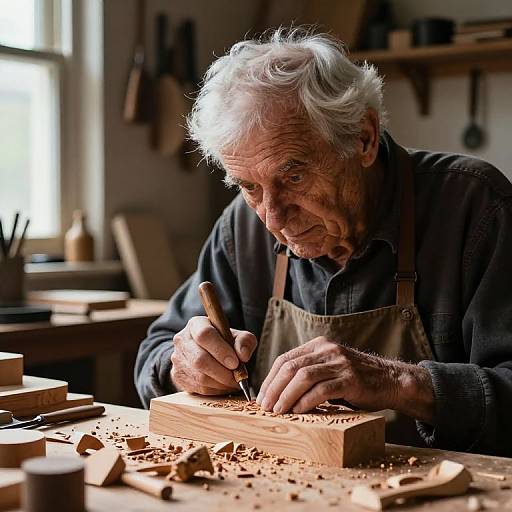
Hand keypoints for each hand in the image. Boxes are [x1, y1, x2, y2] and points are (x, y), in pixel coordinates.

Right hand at [170, 316, 256, 395]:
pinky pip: (198, 388)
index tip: (235, 363)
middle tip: (238, 377)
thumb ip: (244, 341)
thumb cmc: (223, 342)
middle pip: (200, 360)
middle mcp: (182, 340)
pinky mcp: (178, 376)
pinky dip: (215, 390)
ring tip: (234, 382)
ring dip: (221, 383)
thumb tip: (243, 355)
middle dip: (223, 372)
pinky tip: (224, 386)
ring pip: (200, 377)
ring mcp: (177, 359)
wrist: (205, 352)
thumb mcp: (236, 336)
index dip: (221, 351)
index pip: (205, 335)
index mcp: (196, 324)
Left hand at [256, 336, 433, 421]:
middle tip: (265, 406)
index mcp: (318, 345)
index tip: (261, 396)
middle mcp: (327, 350)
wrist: (390, 380)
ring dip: (286, 396)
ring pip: (304, 377)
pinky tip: (298, 411)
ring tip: (278, 411)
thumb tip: (278, 392)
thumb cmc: (355, 379)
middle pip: (291, 367)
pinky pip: (322, 390)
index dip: (270, 378)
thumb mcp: (329, 368)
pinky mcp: (350, 379)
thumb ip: (309, 372)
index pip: (285, 359)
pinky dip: (306, 401)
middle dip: (274, 388)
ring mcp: (339, 363)